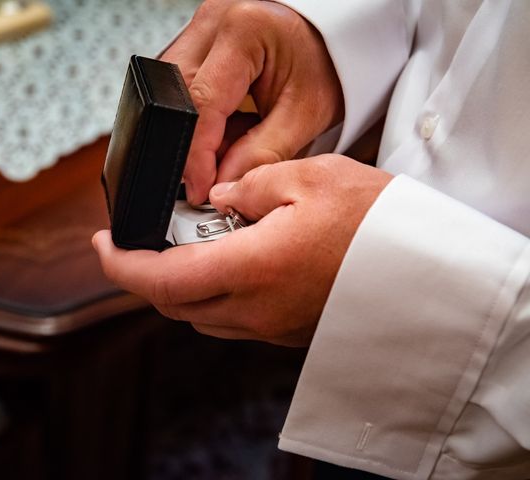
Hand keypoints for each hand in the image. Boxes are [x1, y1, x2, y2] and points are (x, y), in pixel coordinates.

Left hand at [93, 155, 392, 346]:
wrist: (428, 267)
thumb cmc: (376, 220)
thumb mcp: (309, 177)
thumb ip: (251, 183)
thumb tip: (221, 194)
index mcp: (253, 268)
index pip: (161, 279)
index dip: (120, 265)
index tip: (101, 245)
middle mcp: (256, 308)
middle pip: (173, 302)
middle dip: (146, 273)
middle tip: (148, 236)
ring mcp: (272, 326)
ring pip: (200, 314)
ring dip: (180, 284)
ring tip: (193, 243)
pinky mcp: (288, 330)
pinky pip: (232, 319)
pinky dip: (214, 293)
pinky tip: (232, 261)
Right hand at [161, 0, 343, 204]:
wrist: (338, 37)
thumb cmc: (331, 61)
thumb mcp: (304, 115)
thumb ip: (262, 153)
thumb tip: (224, 182)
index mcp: (244, 31)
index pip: (202, 103)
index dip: (197, 154)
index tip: (201, 186)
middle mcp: (214, 21)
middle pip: (178, 97)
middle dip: (192, 143)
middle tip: (213, 174)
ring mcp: (203, 28)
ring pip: (175, 94)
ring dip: (195, 130)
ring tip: (232, 142)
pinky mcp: (201, 41)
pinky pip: (184, 87)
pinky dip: (201, 116)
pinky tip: (228, 123)